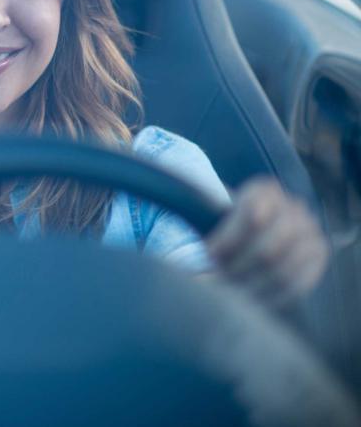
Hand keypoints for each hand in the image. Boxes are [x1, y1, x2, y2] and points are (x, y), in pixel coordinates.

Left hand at [206, 177, 328, 309]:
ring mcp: (310, 232)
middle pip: (267, 251)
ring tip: (225, 294)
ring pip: (282, 271)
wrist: (250, 234)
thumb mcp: (207, 212)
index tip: (208, 254)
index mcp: (265, 190)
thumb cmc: (222, 224)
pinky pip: (298, 285)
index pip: (252, 215)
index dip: (229, 239)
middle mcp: (293, 208)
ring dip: (250, 287)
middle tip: (213, 280)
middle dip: (237, 270)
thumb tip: (174, 223)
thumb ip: (195, 212)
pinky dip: (269, 297)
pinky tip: (247, 301)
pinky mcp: (318, 257)